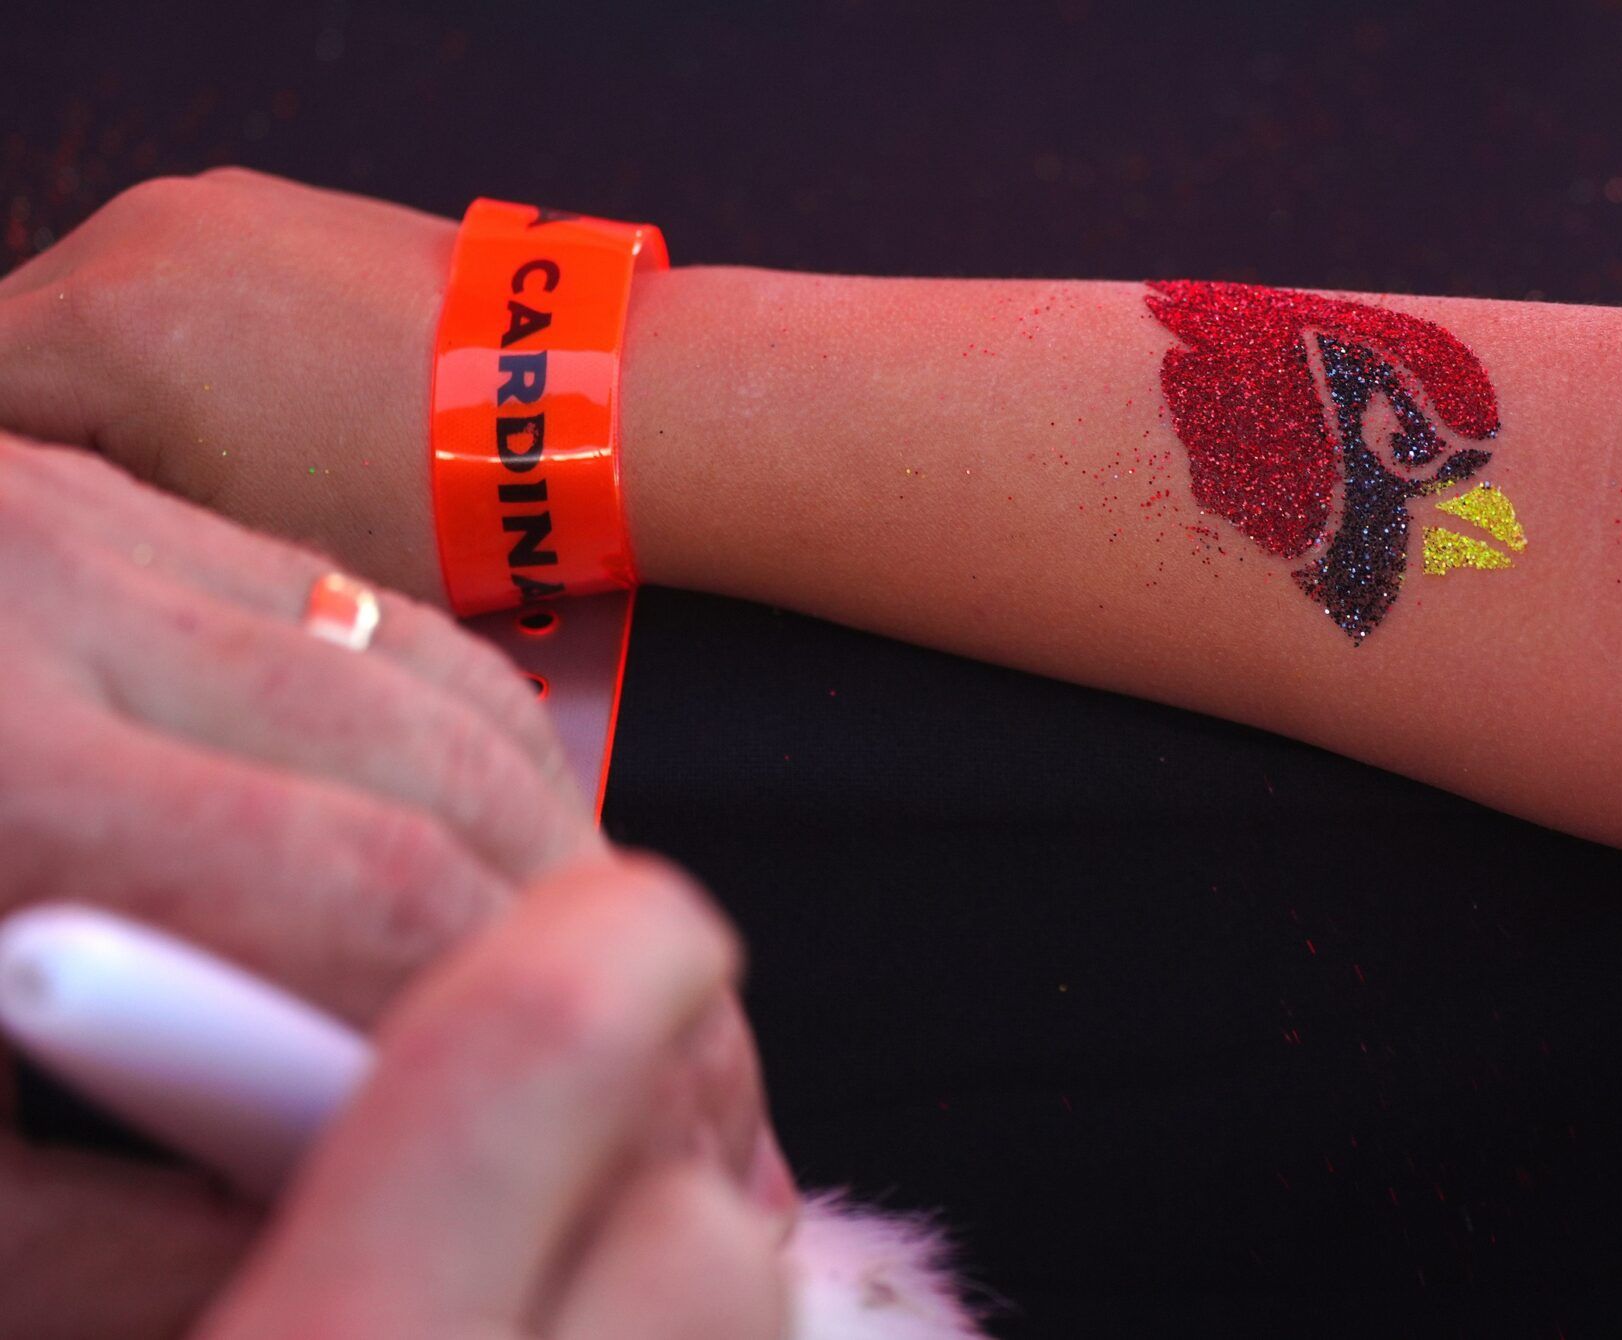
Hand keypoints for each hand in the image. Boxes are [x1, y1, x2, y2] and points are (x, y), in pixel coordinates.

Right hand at [0, 169, 461, 602]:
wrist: (577, 406)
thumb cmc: (432, 493)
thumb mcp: (236, 540)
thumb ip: (110, 505)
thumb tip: (77, 503)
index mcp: (105, 326)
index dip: (16, 482)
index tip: (58, 524)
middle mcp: (140, 238)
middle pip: (12, 340)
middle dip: (43, 428)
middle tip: (124, 514)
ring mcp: (210, 209)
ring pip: (86, 307)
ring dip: (105, 385)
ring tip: (203, 470)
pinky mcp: (271, 208)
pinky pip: (167, 278)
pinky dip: (172, 344)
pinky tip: (252, 415)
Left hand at [0, 431, 793, 1334]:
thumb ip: (84, 1240)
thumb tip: (326, 1265)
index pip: (364, 888)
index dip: (524, 1040)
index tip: (623, 1161)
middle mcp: (52, 575)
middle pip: (453, 772)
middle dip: (600, 954)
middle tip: (692, 1103)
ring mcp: (97, 508)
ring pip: (446, 686)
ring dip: (570, 857)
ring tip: (634, 1000)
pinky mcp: (120, 500)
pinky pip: (384, 632)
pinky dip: (489, 762)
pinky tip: (528, 867)